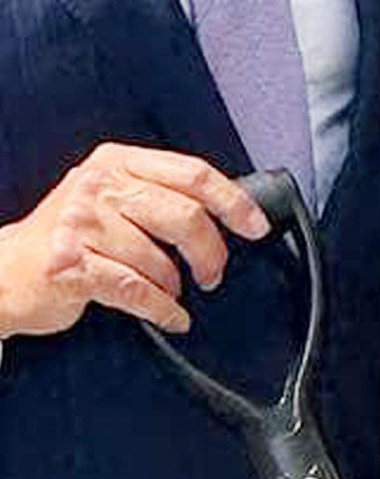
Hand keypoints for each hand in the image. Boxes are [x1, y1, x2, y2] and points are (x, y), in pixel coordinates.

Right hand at [0, 144, 269, 340]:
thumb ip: (160, 198)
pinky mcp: (73, 265)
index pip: (192, 173)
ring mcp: (81, 224)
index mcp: (116, 162)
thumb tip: (227, 215)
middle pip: (187, 217)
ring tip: (164, 291)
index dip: (234, 202)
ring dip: (173, 287)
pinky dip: (163, 311)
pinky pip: (141, 293)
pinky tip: (168, 316)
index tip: (257, 227)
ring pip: (162, 262)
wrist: (8, 270)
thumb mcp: (113, 202)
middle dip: (211, 255)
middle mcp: (98, 186)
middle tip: (212, 276)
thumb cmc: (72, 240)